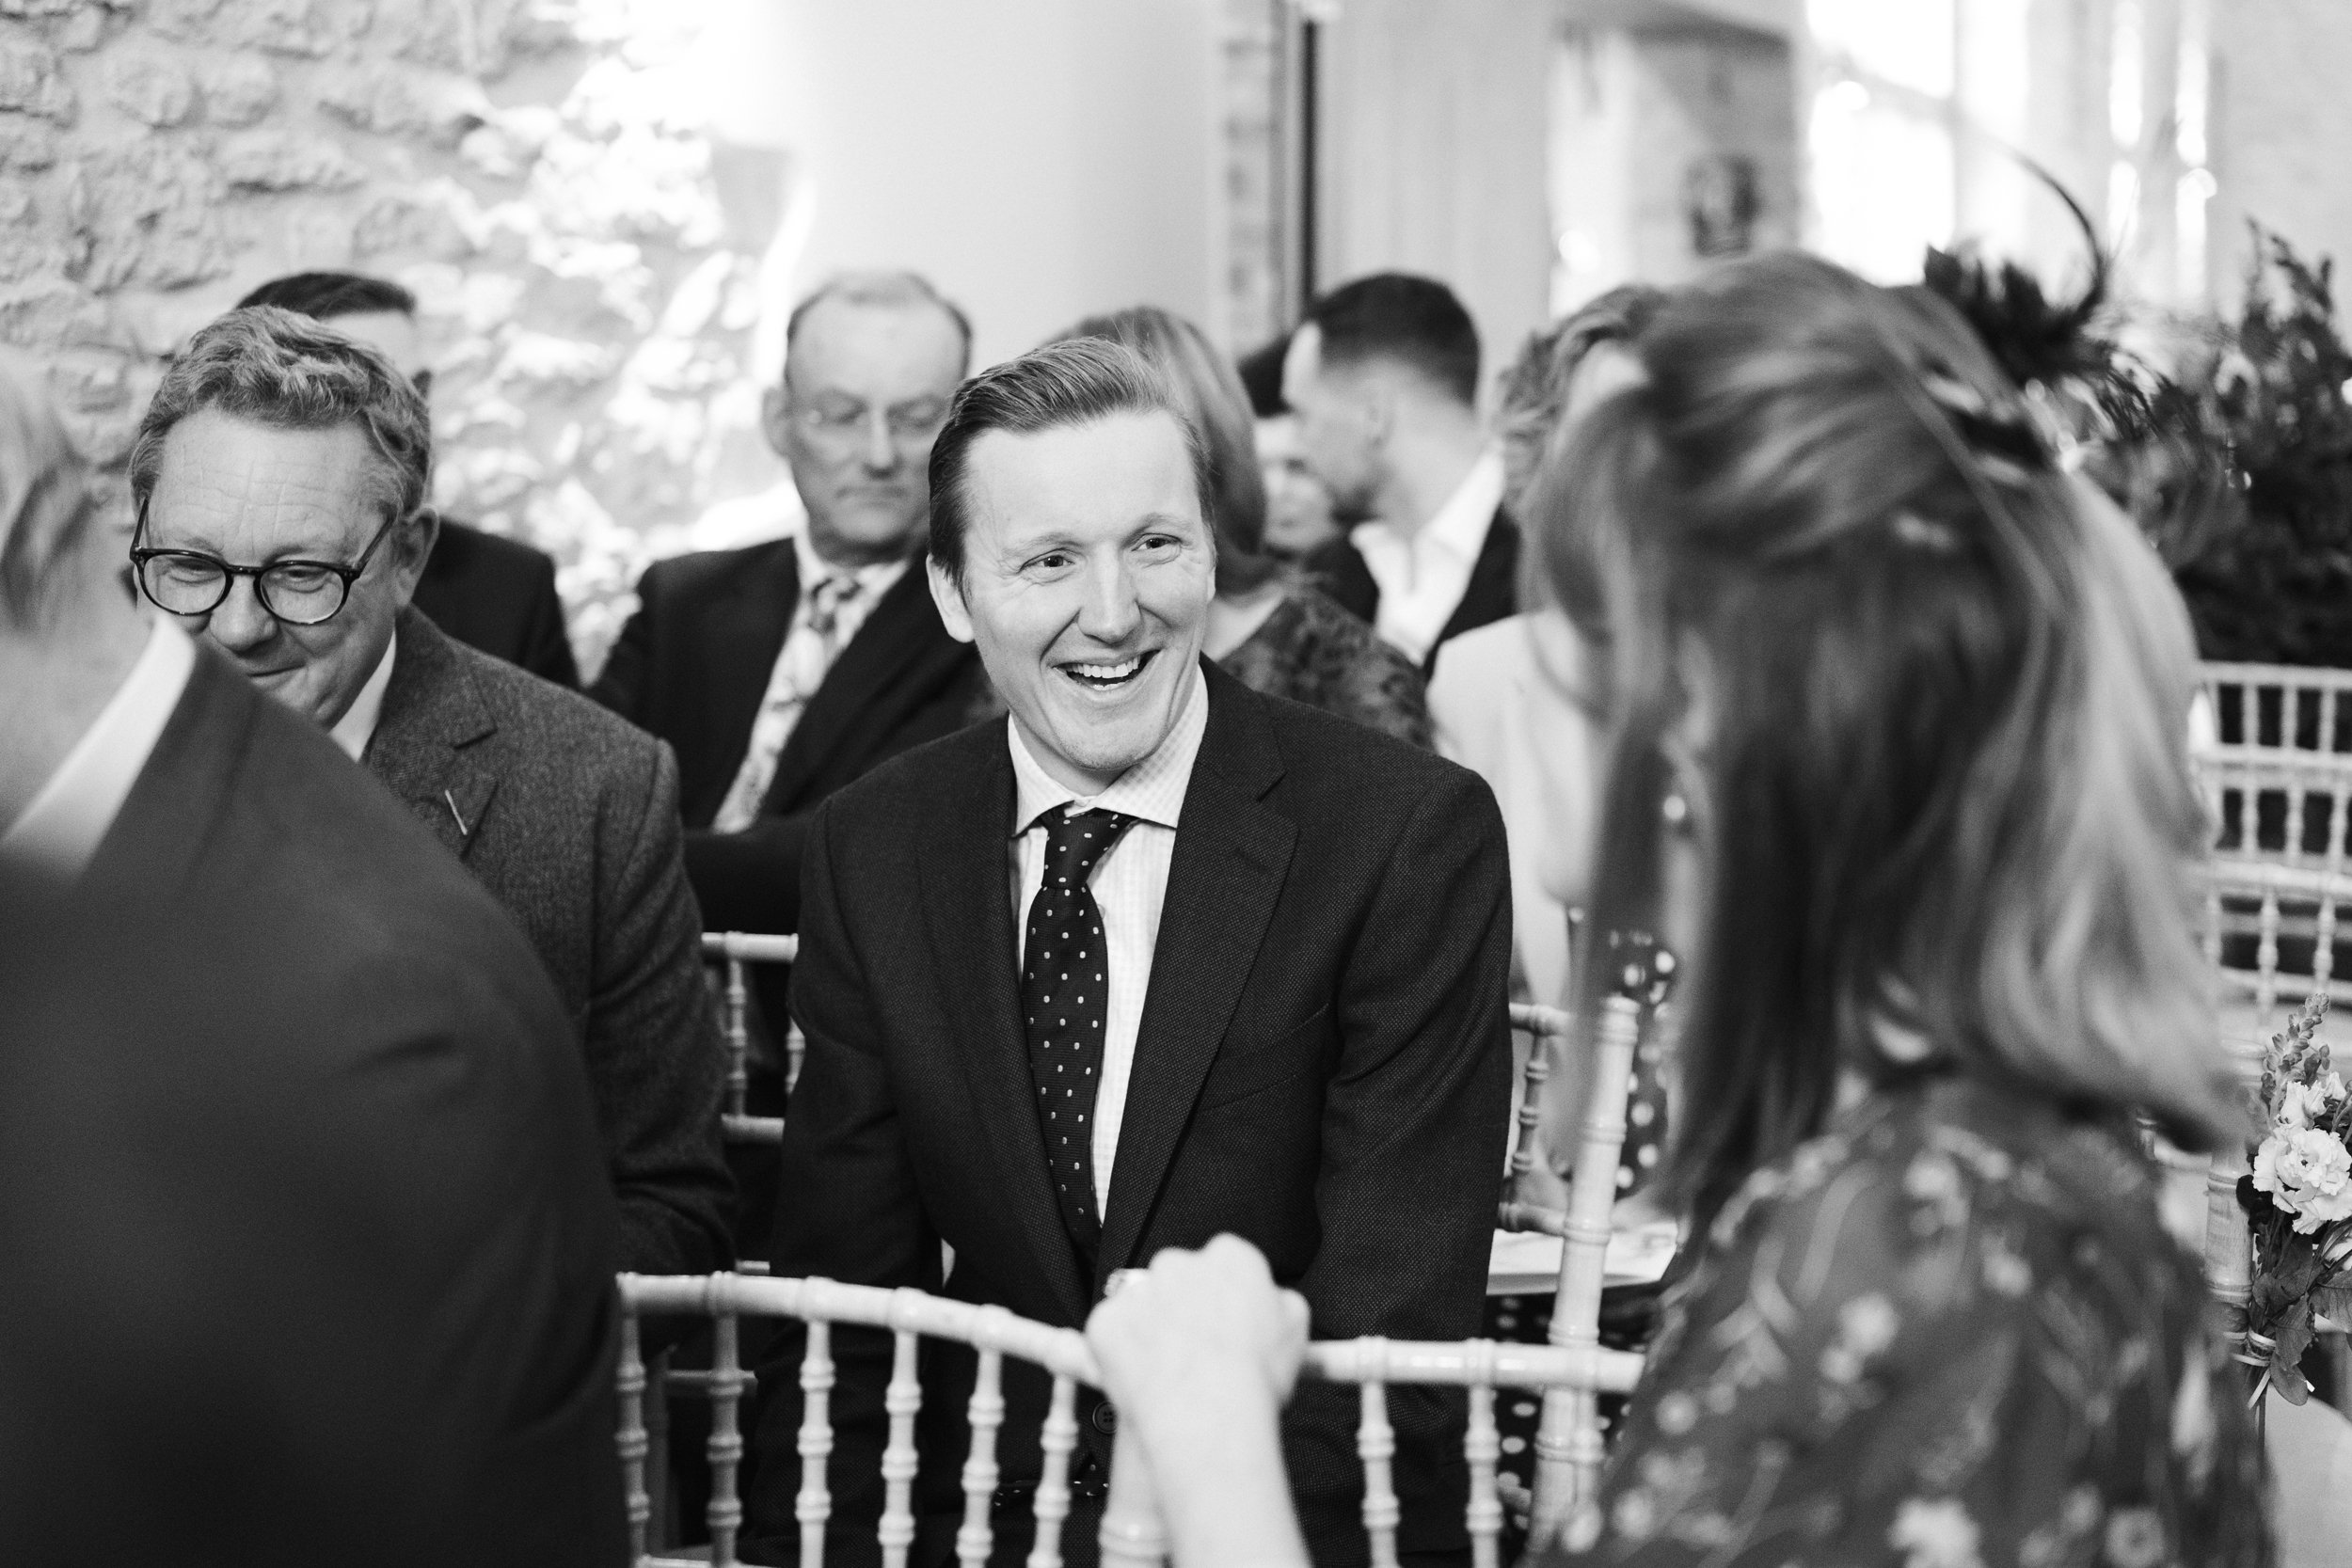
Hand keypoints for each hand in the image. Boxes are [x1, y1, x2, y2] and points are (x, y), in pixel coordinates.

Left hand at [1086, 1234, 1310, 1417]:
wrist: (1207, 1415)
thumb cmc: (1253, 1377)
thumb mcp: (1296, 1329)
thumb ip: (1279, 1303)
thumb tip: (1274, 1302)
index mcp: (1230, 1258)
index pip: (1224, 1265)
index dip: (1225, 1299)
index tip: (1224, 1324)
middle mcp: (1180, 1263)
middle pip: (1178, 1280)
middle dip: (1183, 1308)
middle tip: (1195, 1351)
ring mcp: (1138, 1290)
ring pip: (1141, 1305)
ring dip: (1150, 1329)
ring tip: (1169, 1373)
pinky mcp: (1106, 1320)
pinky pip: (1108, 1333)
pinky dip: (1118, 1353)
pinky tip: (1140, 1379)